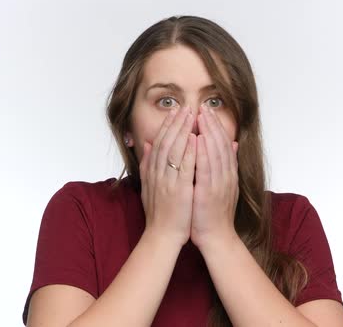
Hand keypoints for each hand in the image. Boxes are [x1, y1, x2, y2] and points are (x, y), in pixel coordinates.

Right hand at [139, 105, 196, 247]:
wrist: (162, 236)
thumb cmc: (159, 213)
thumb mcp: (149, 186)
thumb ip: (148, 165)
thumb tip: (147, 145)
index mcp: (152, 172)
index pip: (160, 143)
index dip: (168, 125)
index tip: (175, 111)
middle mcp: (158, 174)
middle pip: (166, 142)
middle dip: (175, 123)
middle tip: (184, 106)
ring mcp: (168, 181)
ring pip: (174, 151)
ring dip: (182, 131)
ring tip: (190, 115)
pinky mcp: (179, 190)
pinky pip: (184, 167)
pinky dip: (189, 152)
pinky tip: (194, 139)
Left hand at [190, 104, 238, 249]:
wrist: (216, 237)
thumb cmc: (211, 213)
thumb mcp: (220, 185)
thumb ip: (223, 165)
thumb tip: (230, 144)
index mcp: (227, 174)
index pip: (222, 145)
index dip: (216, 127)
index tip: (207, 111)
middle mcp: (226, 175)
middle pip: (221, 144)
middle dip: (212, 124)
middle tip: (204, 107)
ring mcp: (220, 183)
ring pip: (216, 152)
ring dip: (209, 132)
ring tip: (202, 116)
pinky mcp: (210, 192)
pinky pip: (208, 168)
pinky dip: (204, 152)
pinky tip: (199, 139)